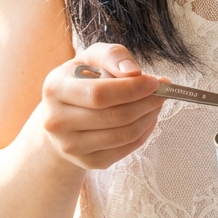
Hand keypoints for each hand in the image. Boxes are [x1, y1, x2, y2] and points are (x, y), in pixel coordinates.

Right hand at [40, 44, 162, 170]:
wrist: (61, 117)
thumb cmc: (82, 81)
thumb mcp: (92, 58)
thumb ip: (113, 56)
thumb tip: (134, 72)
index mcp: (55, 89)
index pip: (100, 94)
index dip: (132, 89)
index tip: (155, 82)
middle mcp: (56, 120)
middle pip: (114, 116)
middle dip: (146, 103)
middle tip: (162, 93)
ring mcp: (70, 145)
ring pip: (123, 135)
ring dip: (148, 117)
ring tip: (156, 104)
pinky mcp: (86, 162)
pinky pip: (125, 150)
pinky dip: (143, 133)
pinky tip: (147, 119)